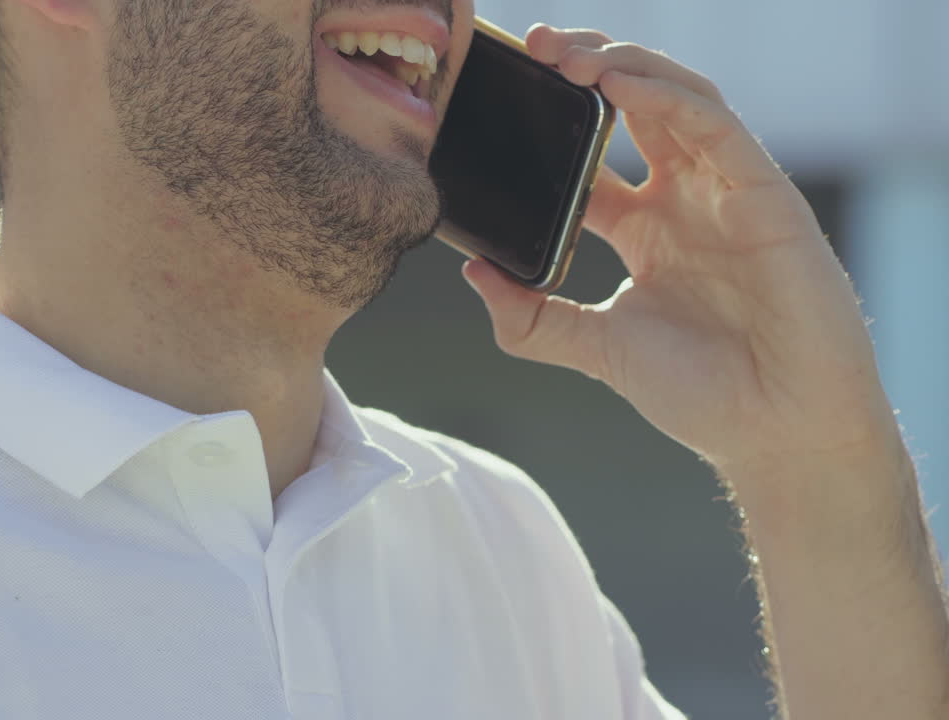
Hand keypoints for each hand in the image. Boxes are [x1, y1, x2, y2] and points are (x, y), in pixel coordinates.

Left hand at [461, 25, 901, 473]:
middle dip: (585, 68)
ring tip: (566, 55)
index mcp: (645, 227)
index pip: (592, 155)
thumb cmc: (701, 393)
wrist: (776, 434)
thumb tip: (473, 273)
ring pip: (678, 98)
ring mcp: (728, 192)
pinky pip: (715, 126)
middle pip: (635, 106)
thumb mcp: (597, 348)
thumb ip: (533, 319)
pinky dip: (665, 97)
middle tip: (534, 48)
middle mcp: (686, 199)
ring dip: (622, 66)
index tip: (503, 99)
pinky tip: (618, 84)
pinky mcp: (766, 195)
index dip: (552, 122)